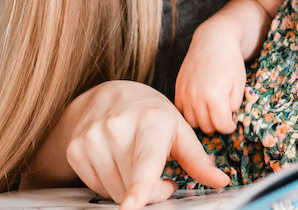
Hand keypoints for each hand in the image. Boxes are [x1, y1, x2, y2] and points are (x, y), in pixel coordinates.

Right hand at [29, 81, 229, 209]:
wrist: (107, 97)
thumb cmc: (150, 115)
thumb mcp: (179, 130)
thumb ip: (198, 160)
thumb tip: (222, 181)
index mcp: (151, 121)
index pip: (146, 160)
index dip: (141, 186)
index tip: (133, 204)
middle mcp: (117, 127)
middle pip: (133, 186)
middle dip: (152, 192)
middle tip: (162, 178)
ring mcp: (92, 139)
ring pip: (114, 191)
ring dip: (131, 190)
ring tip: (139, 167)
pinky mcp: (75, 151)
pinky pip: (97, 188)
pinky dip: (112, 185)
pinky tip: (119, 165)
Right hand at [175, 20, 246, 133]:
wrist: (213, 41)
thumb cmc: (230, 61)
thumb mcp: (240, 83)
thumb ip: (234, 105)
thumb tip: (226, 119)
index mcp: (215, 96)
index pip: (221, 126)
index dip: (229, 127)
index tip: (232, 123)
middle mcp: (196, 97)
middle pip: (205, 126)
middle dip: (216, 125)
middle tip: (223, 116)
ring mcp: (185, 93)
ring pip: (192, 122)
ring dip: (202, 121)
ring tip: (211, 111)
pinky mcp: (178, 88)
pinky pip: (180, 110)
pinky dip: (189, 112)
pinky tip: (199, 105)